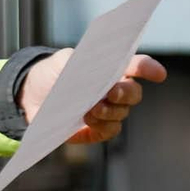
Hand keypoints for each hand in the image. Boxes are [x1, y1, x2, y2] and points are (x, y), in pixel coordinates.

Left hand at [18, 49, 166, 144]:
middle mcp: (115, 89)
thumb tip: (96, 74)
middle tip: (110, 92)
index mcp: (111, 67)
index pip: (136, 66)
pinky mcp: (97, 129)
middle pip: (133, 93)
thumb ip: (79, 61)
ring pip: (121, 113)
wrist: (31, 96)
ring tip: (90, 109)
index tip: (158, 74)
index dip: (149, 68)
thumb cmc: (52, 73)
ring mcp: (108, 111)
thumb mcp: (61, 61)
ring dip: (109, 111)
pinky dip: (102, 125)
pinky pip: (110, 130)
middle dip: (125, 93)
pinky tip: (87, 120)